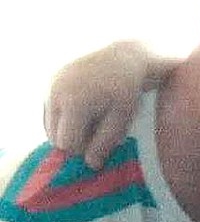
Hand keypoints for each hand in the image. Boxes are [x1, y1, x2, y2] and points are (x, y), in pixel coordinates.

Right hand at [44, 41, 157, 168]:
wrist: (125, 56)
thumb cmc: (128, 89)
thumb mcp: (122, 117)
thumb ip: (106, 142)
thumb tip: (92, 165)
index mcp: (74, 103)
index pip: (68, 144)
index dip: (84, 149)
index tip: (101, 142)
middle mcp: (56, 93)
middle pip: (56, 137)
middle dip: (75, 140)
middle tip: (98, 131)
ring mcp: (51, 85)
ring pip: (50, 126)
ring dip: (68, 129)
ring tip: (92, 119)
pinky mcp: (51, 80)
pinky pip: (50, 111)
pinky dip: (64, 117)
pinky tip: (84, 110)